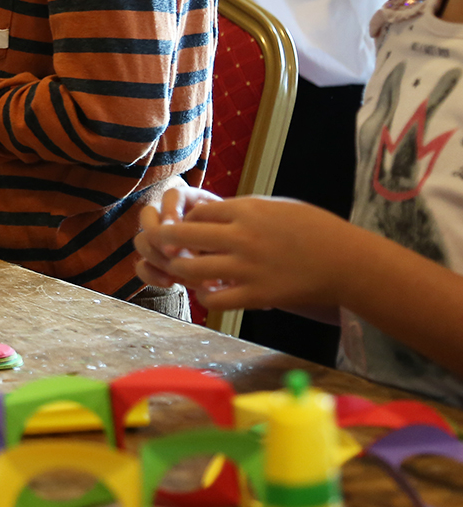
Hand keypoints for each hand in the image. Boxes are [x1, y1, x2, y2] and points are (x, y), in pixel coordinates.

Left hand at [134, 191, 358, 311]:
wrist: (348, 262)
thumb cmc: (315, 230)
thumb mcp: (276, 207)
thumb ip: (242, 210)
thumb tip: (209, 213)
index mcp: (246, 210)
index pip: (194, 213)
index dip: (185, 221)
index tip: (187, 229)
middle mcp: (241, 237)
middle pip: (181, 236)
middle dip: (165, 241)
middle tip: (159, 247)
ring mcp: (247, 267)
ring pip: (189, 269)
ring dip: (180, 270)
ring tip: (181, 272)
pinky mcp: (257, 295)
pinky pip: (214, 299)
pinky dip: (204, 297)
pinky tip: (208, 293)